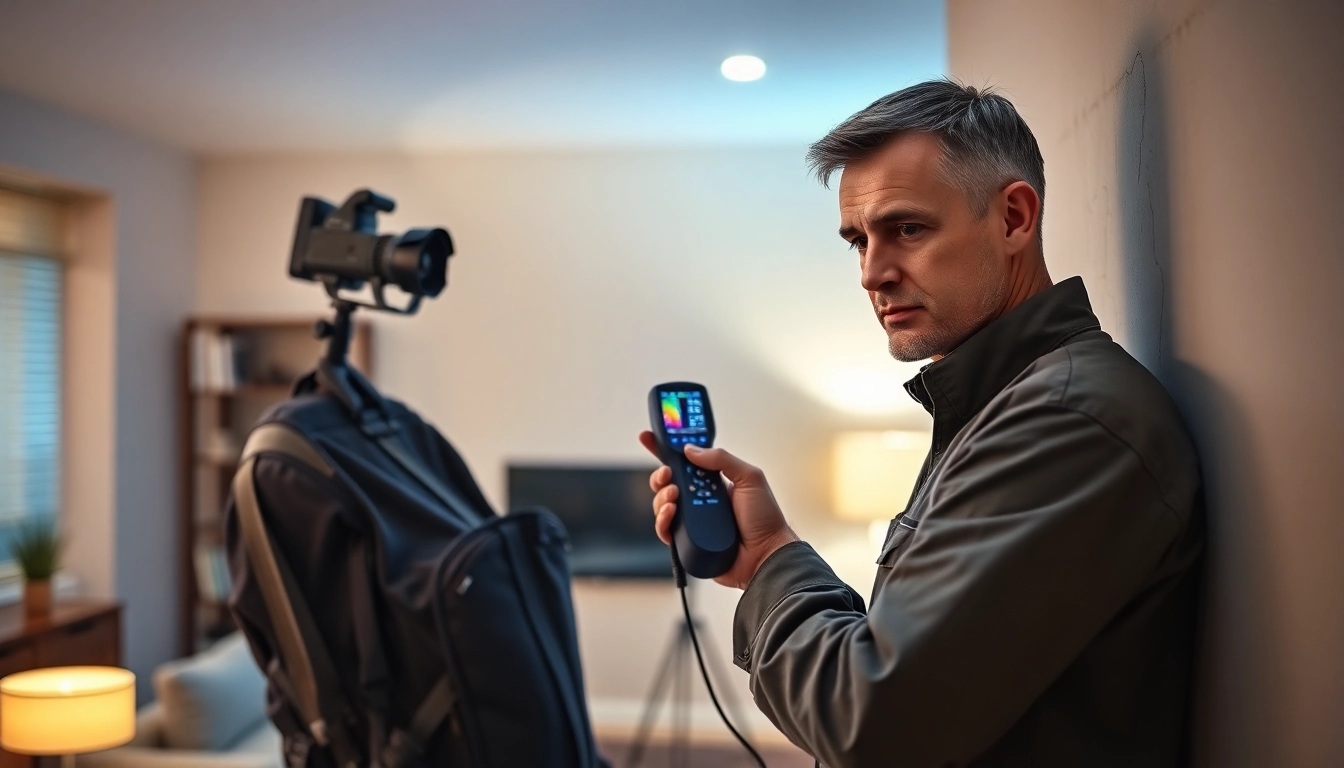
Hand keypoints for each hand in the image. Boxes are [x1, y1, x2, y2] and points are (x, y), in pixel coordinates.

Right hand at [639, 431, 798, 589]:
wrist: (766, 554)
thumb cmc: (764, 517)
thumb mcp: (749, 478)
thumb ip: (722, 459)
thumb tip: (690, 449)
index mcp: (712, 483)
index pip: (685, 463)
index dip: (665, 450)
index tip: (648, 437)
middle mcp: (699, 501)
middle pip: (667, 483)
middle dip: (661, 475)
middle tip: (667, 474)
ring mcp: (692, 522)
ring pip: (662, 505)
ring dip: (661, 496)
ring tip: (674, 496)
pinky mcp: (687, 543)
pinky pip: (665, 530)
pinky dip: (662, 520)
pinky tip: (670, 513)